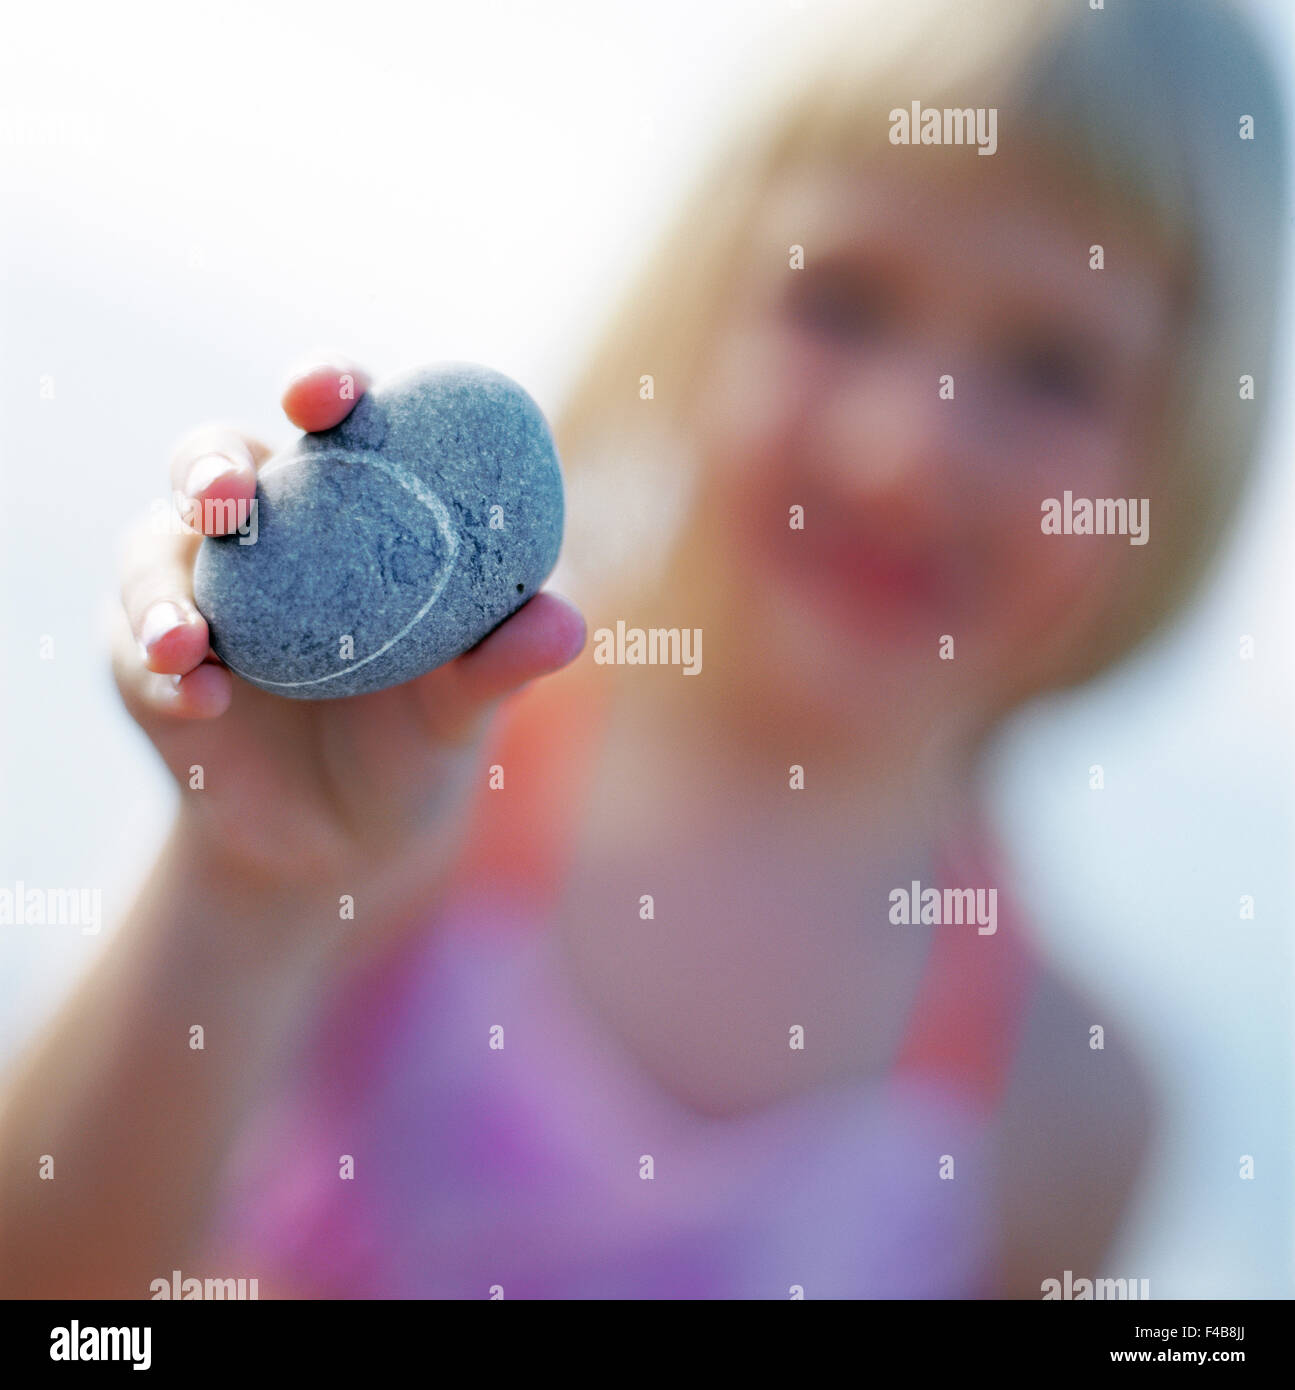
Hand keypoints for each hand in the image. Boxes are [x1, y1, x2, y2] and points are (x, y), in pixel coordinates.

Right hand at [111, 358, 585, 899]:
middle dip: (211, 464)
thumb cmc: (419, 743)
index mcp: (353, 508)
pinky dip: (162, 668)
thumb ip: (504, 661)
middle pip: (220, 457)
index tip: (328, 394)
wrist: (342, 843)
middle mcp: (271, 530)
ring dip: (161, 584)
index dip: (327, 385)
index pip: (339, 422)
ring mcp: (200, 587)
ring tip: (190, 638)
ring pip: (154, 547)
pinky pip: (135, 647)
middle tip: (228, 497)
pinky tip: (199, 696)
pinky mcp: (143, 657)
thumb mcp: (467, 705)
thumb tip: (564, 624)